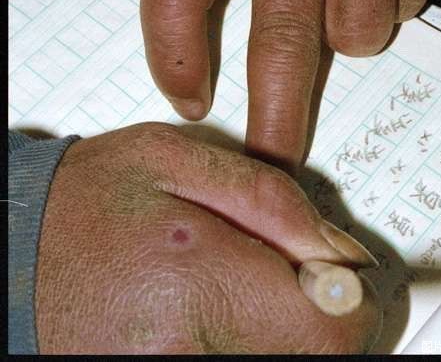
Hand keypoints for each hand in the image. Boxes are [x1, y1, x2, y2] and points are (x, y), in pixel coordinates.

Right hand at [35, 123, 380, 353]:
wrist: (10, 252)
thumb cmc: (81, 202)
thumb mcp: (174, 158)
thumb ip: (268, 198)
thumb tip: (335, 250)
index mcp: (196, 280)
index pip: (330, 331)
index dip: (346, 299)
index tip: (332, 274)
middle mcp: (183, 352)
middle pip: (307, 356)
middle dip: (306, 310)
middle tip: (266, 268)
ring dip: (271, 326)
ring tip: (225, 284)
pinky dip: (241, 340)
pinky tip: (207, 311)